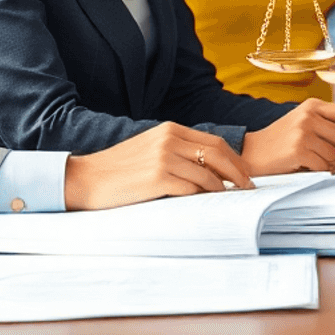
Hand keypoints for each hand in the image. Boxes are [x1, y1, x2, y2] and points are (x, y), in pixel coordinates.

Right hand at [63, 122, 252, 209]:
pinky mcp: (157, 178)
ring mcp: (164, 158)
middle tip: (249, 188)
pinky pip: (192, 188)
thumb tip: (209, 168)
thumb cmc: (117, 169)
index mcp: (170, 130)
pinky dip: (205, 197)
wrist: (85, 179)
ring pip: (208, 173)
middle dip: (239, 173)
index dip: (234, 159)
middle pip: (218, 154)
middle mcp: (170, 139)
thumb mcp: (150, 148)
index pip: (214, 142)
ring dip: (224, 189)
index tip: (244, 174)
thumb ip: (177, 151)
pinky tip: (210, 204)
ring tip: (232, 200)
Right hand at [242, 98, 334, 174]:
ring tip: (324, 166)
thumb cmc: (281, 142)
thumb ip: (328, 124)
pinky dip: (323, 172)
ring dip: (334, 164)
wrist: (251, 154)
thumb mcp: (304, 123)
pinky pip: (324, 165)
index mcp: (313, 105)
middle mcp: (308, 115)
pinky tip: (313, 170)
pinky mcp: (297, 150)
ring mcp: (302, 132)